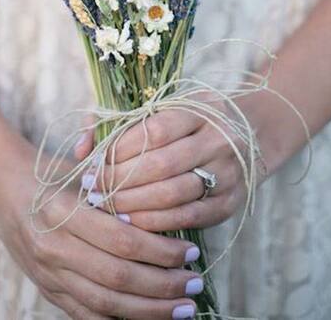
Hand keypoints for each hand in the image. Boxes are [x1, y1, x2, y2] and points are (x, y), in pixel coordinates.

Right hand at [0, 139, 204, 319]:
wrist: (4, 187)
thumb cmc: (55, 173)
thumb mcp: (84, 169)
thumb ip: (119, 189)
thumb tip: (171, 208)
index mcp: (64, 210)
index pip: (122, 240)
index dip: (161, 251)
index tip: (191, 251)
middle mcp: (53, 246)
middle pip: (117, 277)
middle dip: (162, 286)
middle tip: (194, 284)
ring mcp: (48, 273)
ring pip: (105, 303)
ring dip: (149, 310)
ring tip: (181, 308)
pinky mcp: (46, 290)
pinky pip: (85, 314)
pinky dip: (119, 319)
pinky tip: (148, 317)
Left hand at [75, 100, 267, 233]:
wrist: (250, 135)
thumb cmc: (189, 121)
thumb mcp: (162, 109)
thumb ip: (116, 123)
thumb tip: (80, 149)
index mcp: (199, 108)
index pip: (153, 130)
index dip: (118, 150)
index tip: (92, 163)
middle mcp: (218, 139)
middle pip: (161, 165)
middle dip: (119, 181)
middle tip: (92, 190)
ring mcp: (227, 172)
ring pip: (173, 195)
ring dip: (133, 205)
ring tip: (106, 206)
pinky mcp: (229, 203)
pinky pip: (188, 218)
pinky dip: (155, 223)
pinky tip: (131, 223)